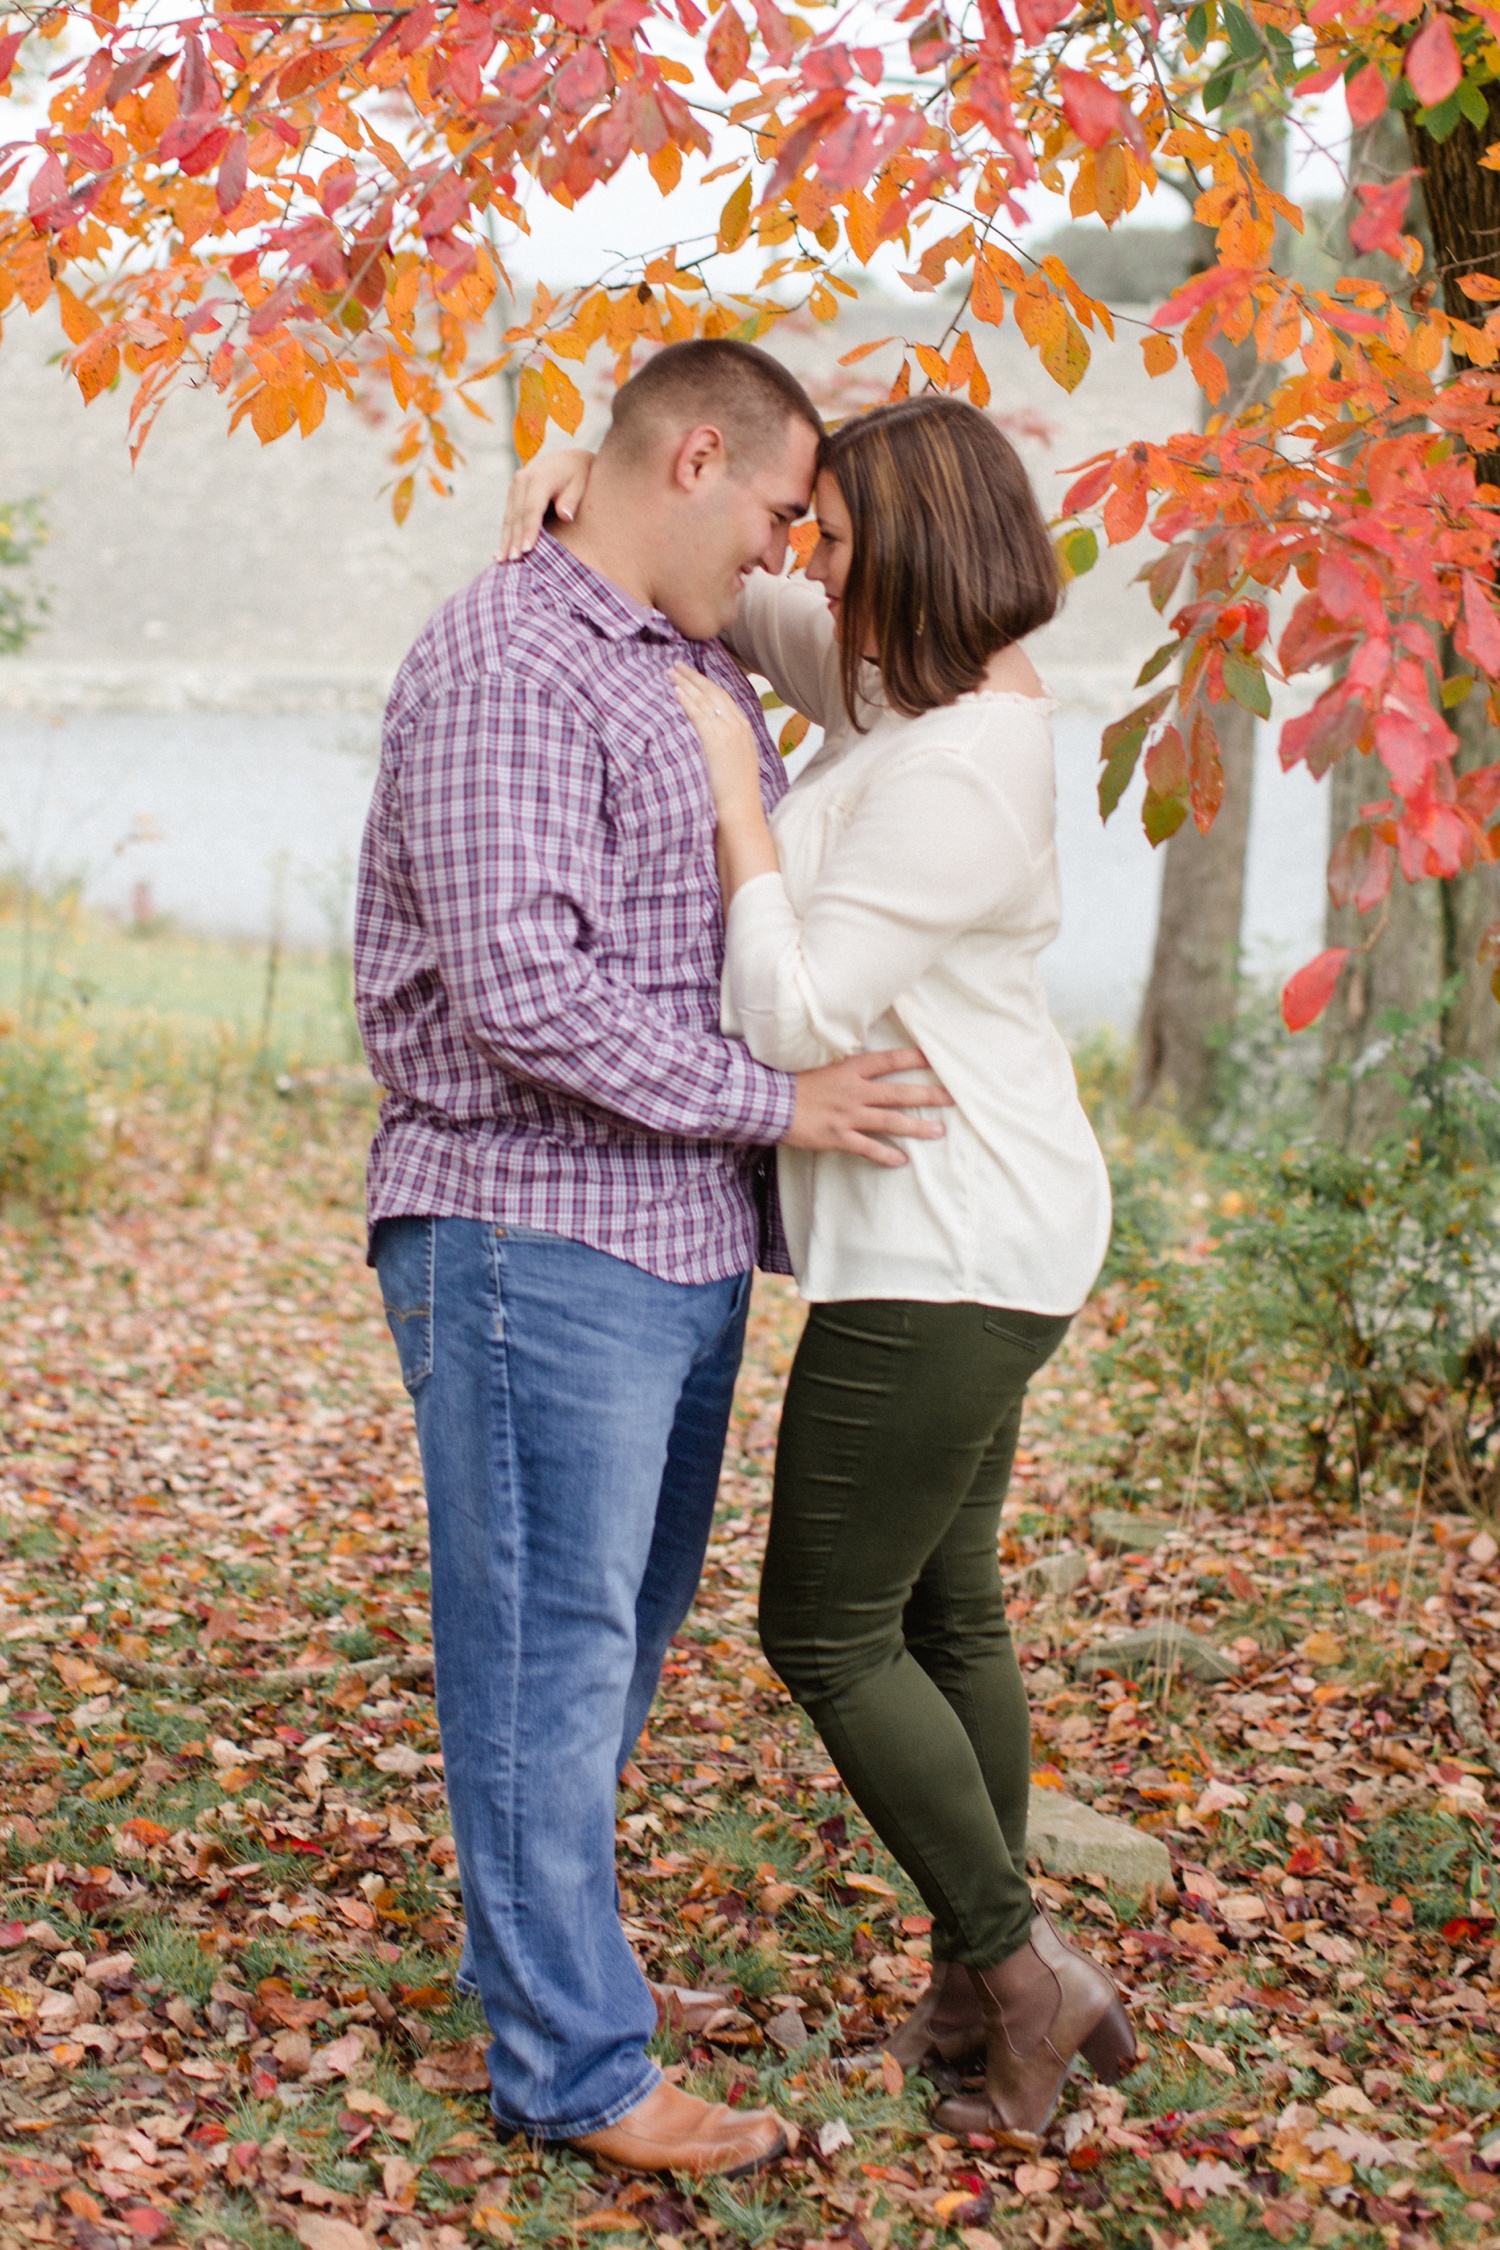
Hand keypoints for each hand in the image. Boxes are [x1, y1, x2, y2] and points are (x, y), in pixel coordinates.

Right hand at [497, 447, 593, 560]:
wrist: (568, 458)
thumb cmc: (578, 474)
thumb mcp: (580, 482)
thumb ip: (572, 499)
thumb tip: (565, 516)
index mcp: (540, 477)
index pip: (532, 508)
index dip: (529, 530)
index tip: (527, 550)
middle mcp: (522, 480)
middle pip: (517, 515)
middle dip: (515, 539)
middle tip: (513, 561)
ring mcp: (515, 486)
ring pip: (510, 517)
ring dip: (506, 540)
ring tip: (501, 561)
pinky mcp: (513, 493)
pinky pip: (508, 517)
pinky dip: (506, 535)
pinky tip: (500, 552)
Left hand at [670, 662, 761, 815]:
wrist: (741, 810)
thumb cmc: (737, 793)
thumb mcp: (738, 763)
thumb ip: (727, 745)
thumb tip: (712, 739)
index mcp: (744, 729)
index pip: (723, 698)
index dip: (705, 684)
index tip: (691, 675)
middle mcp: (738, 726)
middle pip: (713, 693)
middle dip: (693, 677)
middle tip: (676, 665)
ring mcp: (727, 733)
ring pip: (704, 700)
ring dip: (686, 684)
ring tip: (670, 673)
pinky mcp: (715, 742)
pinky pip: (698, 715)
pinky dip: (687, 701)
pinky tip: (676, 691)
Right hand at [784, 1048, 954, 1167]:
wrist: (769, 1102)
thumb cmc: (794, 1081)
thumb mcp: (822, 1064)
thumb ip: (847, 1064)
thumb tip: (867, 1059)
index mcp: (851, 1069)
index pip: (890, 1060)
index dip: (914, 1058)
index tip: (935, 1058)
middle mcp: (854, 1091)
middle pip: (899, 1093)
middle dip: (928, 1095)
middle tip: (952, 1098)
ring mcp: (848, 1115)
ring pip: (890, 1121)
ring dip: (917, 1127)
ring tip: (939, 1131)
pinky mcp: (839, 1137)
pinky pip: (868, 1147)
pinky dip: (886, 1154)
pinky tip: (902, 1160)